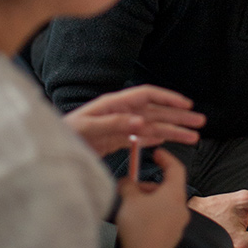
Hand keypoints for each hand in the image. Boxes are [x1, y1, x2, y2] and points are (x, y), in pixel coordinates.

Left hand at [63, 84, 205, 155]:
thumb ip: (114, 124)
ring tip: (192, 136)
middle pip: (155, 112)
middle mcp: (118, 113)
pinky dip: (155, 139)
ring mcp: (117, 127)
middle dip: (178, 116)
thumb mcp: (87, 129)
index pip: (146, 96)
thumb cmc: (63, 135)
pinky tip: (167, 140)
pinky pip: (140, 138)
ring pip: (152, 127)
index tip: (186, 105)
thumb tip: (140, 122)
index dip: (167, 98)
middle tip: (199, 122)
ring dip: (172, 131)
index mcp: (113, 104)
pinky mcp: (114, 141)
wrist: (48, 151)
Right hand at [115, 148, 189, 247]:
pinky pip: (163, 217)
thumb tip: (127, 181)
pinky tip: (135, 219)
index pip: (176, 168)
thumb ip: (129, 185)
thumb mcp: (129, 199)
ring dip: (149, 199)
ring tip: (130, 204)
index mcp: (175, 194)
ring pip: (164, 203)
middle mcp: (181, 207)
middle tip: (133, 185)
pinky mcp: (171, 236)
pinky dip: (151, 212)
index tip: (157, 154)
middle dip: (149, 184)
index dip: (166, 158)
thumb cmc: (140, 229)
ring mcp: (178, 223)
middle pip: (168, 187)